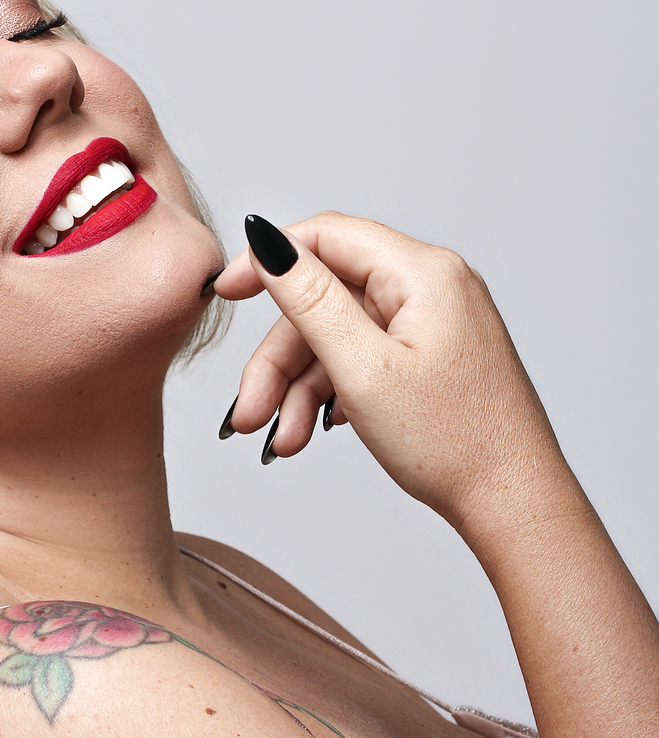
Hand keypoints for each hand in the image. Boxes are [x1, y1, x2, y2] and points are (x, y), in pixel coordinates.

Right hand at [214, 211, 568, 536]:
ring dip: (298, 389)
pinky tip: (314, 431)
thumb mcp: (363, 369)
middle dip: (278, 359)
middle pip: (324, 299)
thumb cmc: (455, 443)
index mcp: (423, 273)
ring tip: (282, 442)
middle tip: (248, 412)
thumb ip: (311, 300)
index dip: (267, 259)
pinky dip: (329, 393)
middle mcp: (431, 287)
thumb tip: (269, 242)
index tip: (225, 292)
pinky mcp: (430, 357)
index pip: (326, 235)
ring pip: (337, 337)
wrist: (513, 502)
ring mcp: (432, 323)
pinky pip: (361, 358)